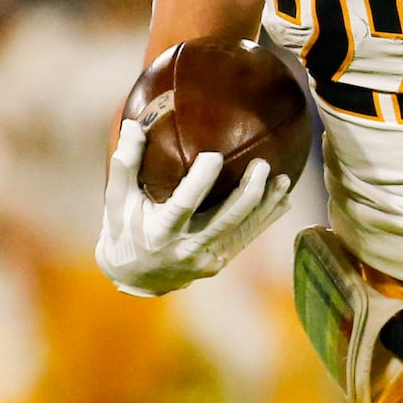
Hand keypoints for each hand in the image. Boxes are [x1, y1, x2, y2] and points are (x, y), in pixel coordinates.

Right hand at [93, 120, 291, 297]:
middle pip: (224, 220)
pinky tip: (283, 199)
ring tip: (284, 180)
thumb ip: (126, 164)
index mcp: (160, 231)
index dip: (199, 182)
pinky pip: (246, 238)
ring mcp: (206, 259)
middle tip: (263, 165)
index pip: (183, 204)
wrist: (137, 277)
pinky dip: (265, 219)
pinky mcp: (219, 263)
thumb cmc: (125, 229)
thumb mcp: (119, 200)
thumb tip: (133, 125)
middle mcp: (186, 248)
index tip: (214, 155)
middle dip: (248, 194)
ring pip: (242, 231)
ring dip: (266, 206)